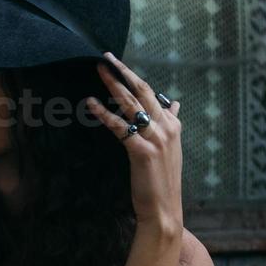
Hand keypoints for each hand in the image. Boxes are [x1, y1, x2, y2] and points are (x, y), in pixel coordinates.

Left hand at [86, 53, 183, 232]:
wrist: (164, 208)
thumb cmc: (162, 179)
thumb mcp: (171, 147)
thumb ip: (171, 123)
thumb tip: (174, 103)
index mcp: (172, 125)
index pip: (151, 93)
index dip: (133, 76)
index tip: (117, 62)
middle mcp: (166, 128)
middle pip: (142, 92)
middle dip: (123, 72)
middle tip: (105, 57)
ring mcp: (156, 139)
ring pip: (131, 105)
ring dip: (113, 85)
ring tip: (98, 71)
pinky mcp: (143, 151)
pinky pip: (121, 127)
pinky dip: (104, 113)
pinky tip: (91, 104)